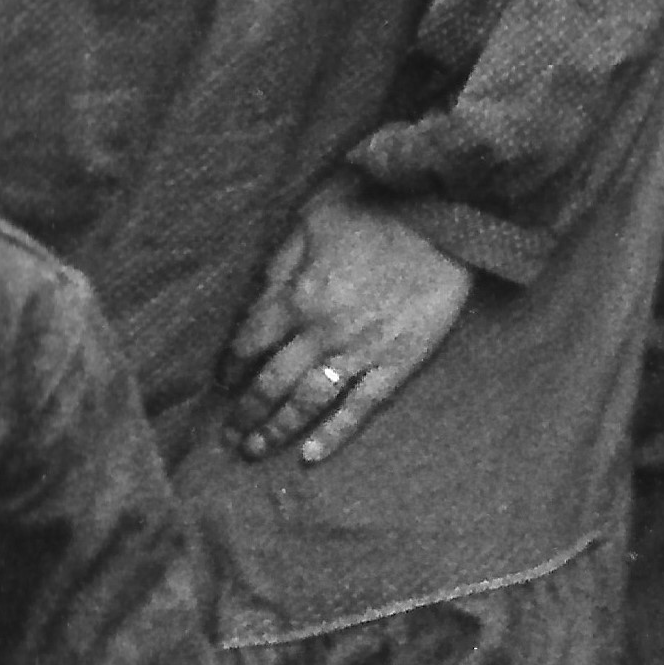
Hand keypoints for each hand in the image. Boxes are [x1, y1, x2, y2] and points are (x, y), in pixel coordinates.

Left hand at [225, 192, 478, 466]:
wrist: (442, 217)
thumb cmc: (373, 209)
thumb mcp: (309, 220)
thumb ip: (279, 264)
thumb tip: (255, 300)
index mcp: (297, 296)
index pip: (249, 343)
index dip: (231, 367)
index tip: (221, 384)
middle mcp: (321, 332)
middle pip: (271, 382)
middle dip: (244, 412)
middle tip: (226, 437)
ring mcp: (360, 352)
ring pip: (307, 402)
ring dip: (277, 430)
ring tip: (254, 451)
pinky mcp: (399, 363)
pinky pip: (361, 407)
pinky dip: (334, 434)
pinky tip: (310, 456)